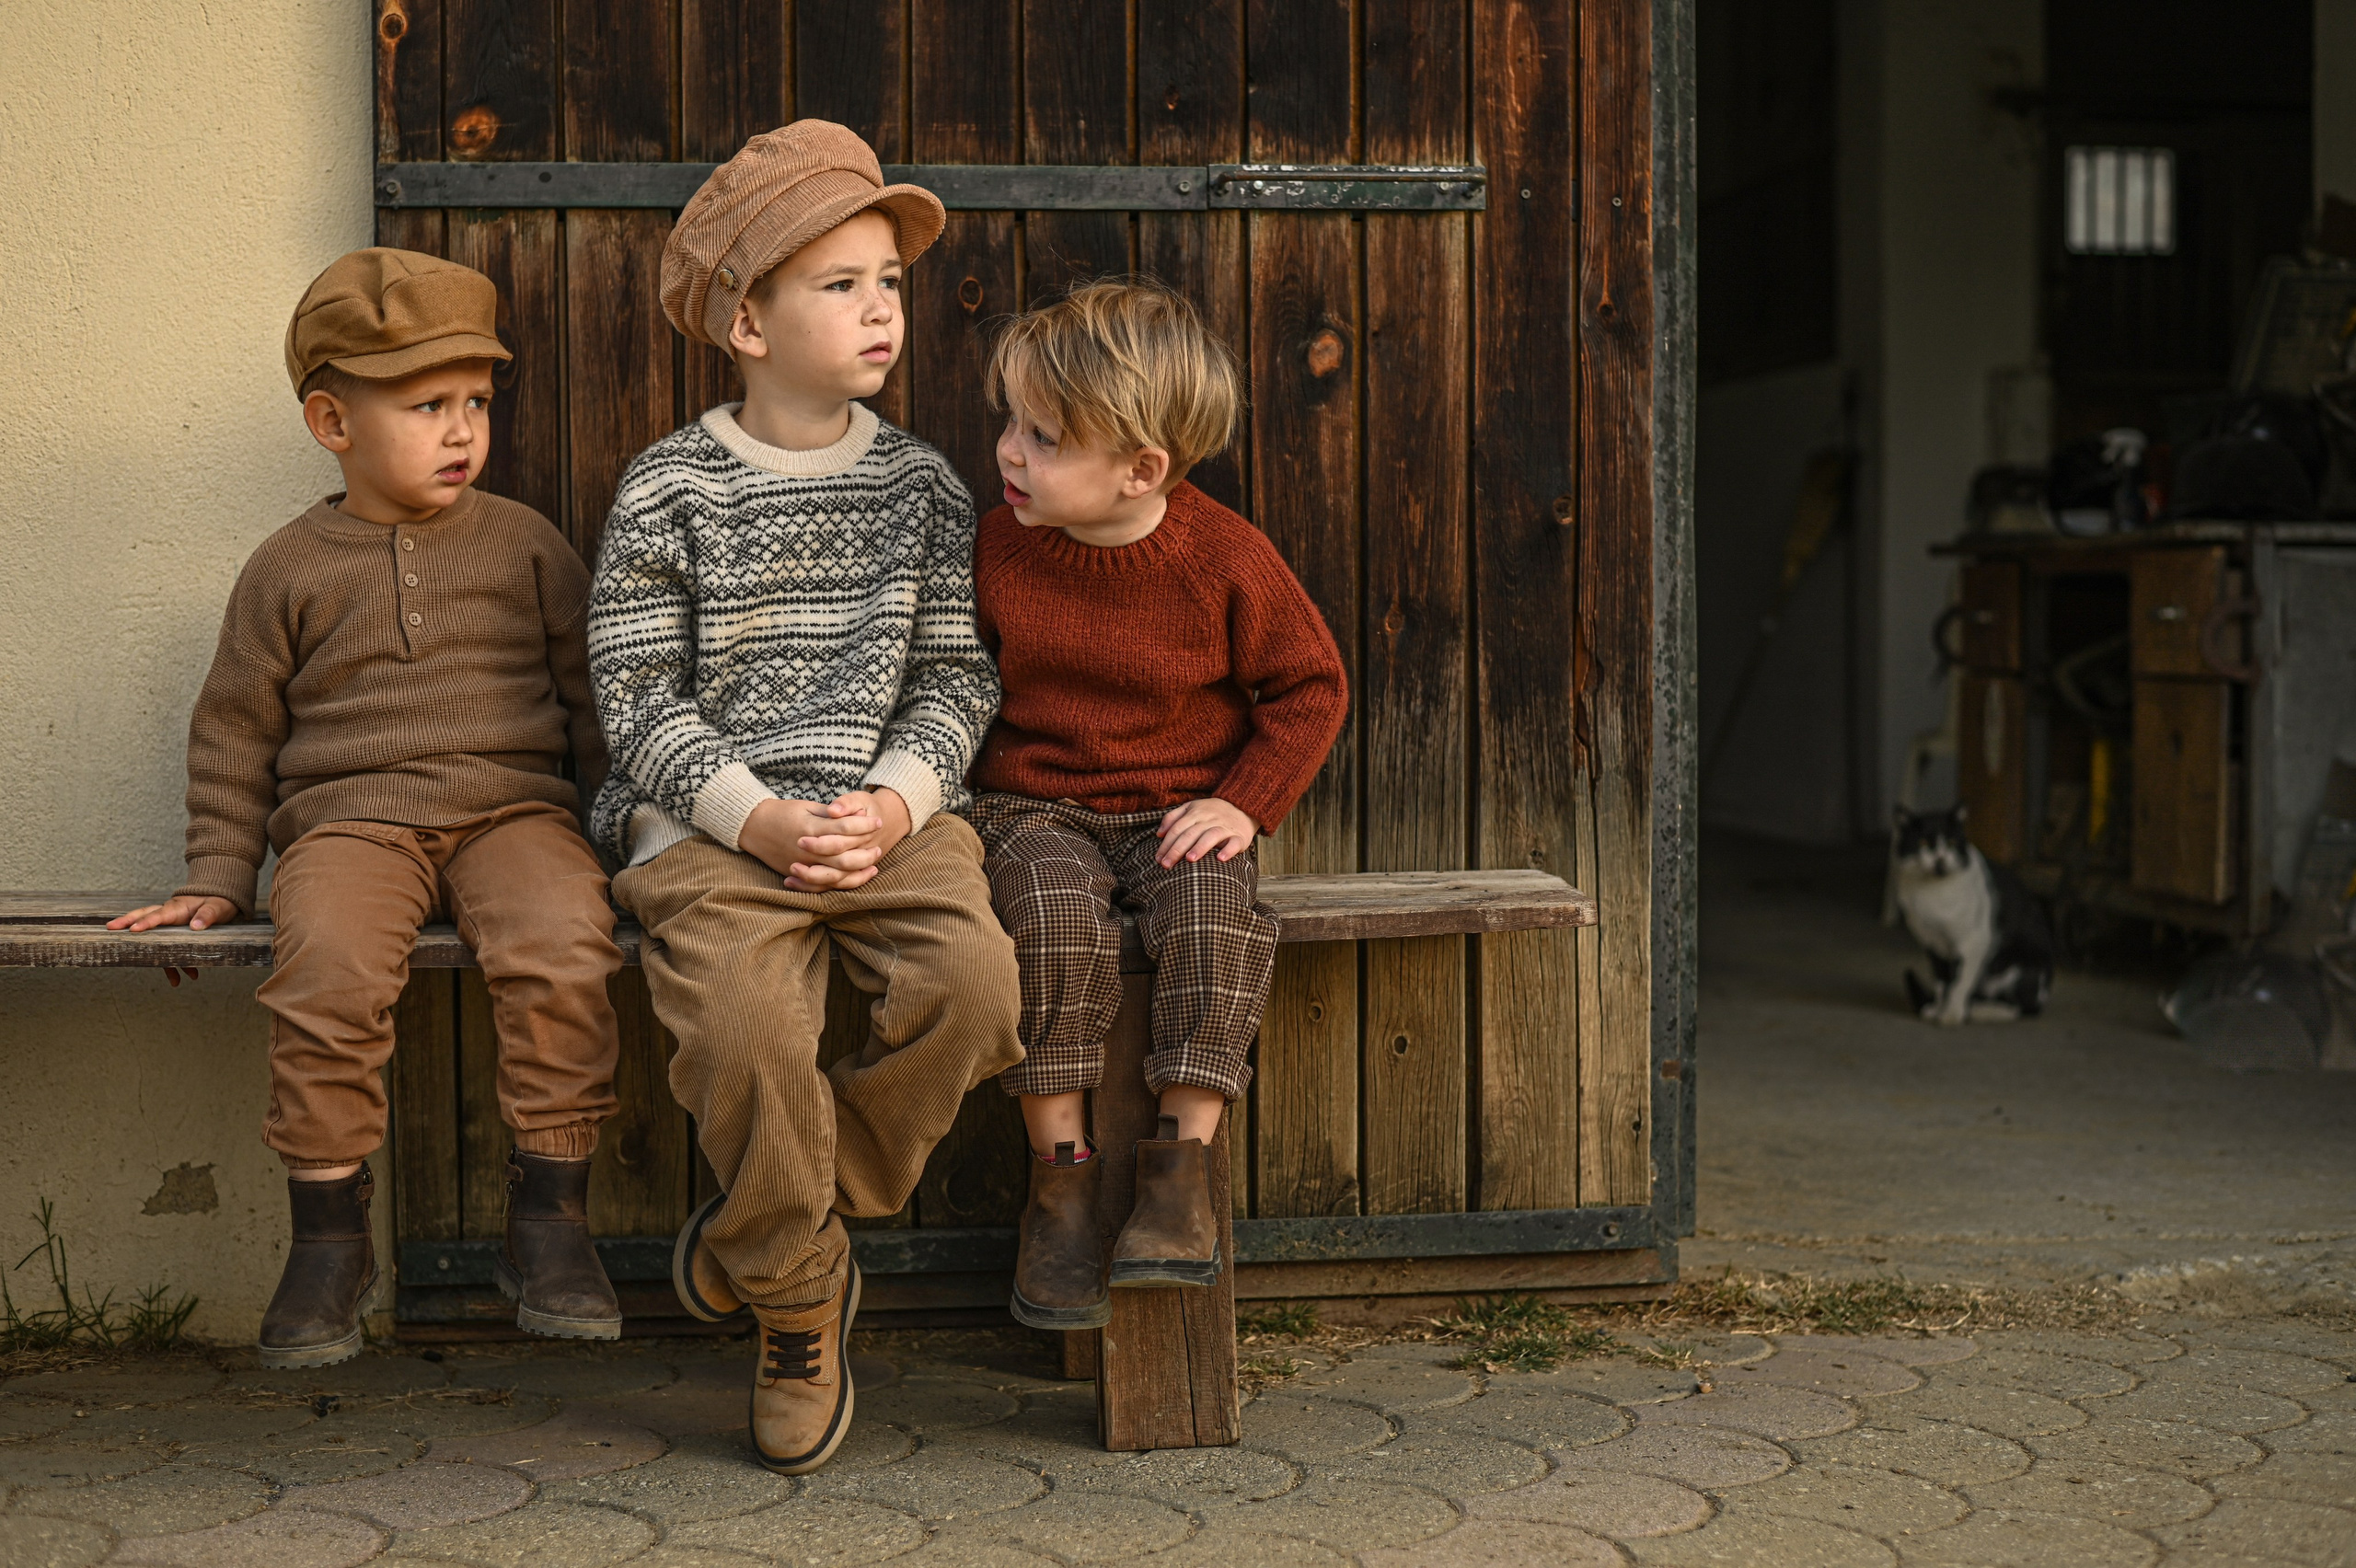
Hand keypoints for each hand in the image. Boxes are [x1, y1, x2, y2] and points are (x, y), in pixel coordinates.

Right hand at [110, 895, 239, 988]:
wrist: (220, 902)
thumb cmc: (217, 902)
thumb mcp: (217, 907)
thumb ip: (207, 915)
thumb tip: (195, 927)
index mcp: (177, 908)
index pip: (158, 915)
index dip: (146, 922)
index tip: (133, 929)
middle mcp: (168, 916)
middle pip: (143, 919)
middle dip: (126, 924)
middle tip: (110, 928)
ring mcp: (169, 926)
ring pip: (154, 940)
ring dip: (153, 957)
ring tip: (157, 973)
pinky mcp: (174, 936)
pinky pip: (168, 951)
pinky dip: (172, 966)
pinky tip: (178, 981)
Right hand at [739, 789, 909, 891]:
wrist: (754, 827)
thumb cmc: (782, 812)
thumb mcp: (807, 806)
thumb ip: (831, 813)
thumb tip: (857, 814)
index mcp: (811, 828)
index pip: (845, 828)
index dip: (864, 825)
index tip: (877, 821)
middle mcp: (807, 850)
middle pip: (844, 857)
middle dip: (865, 853)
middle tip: (879, 847)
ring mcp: (802, 865)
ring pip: (836, 876)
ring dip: (858, 872)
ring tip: (873, 865)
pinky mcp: (797, 875)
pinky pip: (822, 886)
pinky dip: (840, 885)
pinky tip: (855, 878)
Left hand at [1156, 797, 1255, 866]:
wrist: (1243, 807)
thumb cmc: (1212, 812)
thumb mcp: (1192, 808)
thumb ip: (1173, 818)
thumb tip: (1159, 834)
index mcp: (1195, 812)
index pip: (1177, 829)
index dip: (1166, 844)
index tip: (1158, 859)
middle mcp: (1209, 819)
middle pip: (1190, 833)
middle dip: (1176, 850)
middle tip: (1166, 865)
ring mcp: (1225, 827)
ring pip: (1211, 836)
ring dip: (1200, 847)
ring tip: (1190, 860)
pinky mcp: (1239, 836)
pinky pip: (1234, 843)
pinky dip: (1228, 850)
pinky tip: (1220, 859)